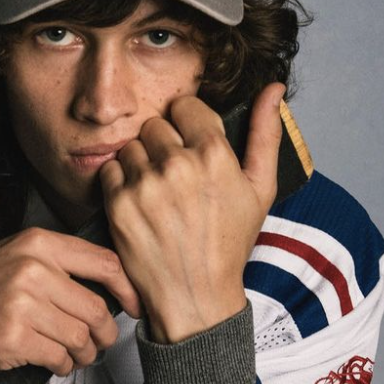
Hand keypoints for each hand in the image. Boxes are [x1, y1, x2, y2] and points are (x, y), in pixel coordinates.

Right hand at [0, 227, 142, 375]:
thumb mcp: (17, 256)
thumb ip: (60, 265)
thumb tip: (109, 290)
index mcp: (38, 244)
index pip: (104, 263)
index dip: (128, 289)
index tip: (135, 305)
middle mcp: (33, 270)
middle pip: (96, 309)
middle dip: (104, 334)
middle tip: (99, 342)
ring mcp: (22, 304)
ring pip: (81, 338)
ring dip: (84, 354)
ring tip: (74, 355)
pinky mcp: (13, 337)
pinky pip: (59, 357)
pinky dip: (64, 366)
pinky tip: (55, 362)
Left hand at [98, 83, 284, 341]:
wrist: (195, 296)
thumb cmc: (229, 243)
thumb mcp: (260, 189)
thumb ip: (266, 133)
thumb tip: (274, 87)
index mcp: (214, 154)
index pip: (184, 106)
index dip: (187, 126)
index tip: (190, 148)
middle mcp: (177, 164)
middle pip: (155, 125)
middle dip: (163, 145)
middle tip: (174, 177)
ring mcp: (145, 184)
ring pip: (132, 146)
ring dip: (140, 163)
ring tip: (157, 193)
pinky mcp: (118, 203)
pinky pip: (110, 169)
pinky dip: (119, 183)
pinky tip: (139, 204)